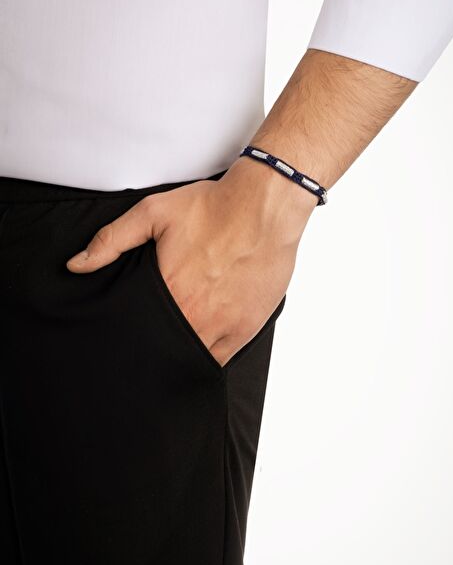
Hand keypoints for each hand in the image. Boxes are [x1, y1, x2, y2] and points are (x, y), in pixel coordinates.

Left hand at [66, 157, 315, 366]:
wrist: (264, 207)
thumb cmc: (214, 208)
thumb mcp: (153, 213)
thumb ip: (111, 240)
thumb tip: (76, 265)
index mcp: (169, 291)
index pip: (140, 331)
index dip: (132, 335)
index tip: (129, 335)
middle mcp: (194, 315)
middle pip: (165, 348)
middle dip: (155, 347)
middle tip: (151, 340)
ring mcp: (223, 325)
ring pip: (192, 357)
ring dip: (181, 353)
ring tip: (173, 344)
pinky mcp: (246, 327)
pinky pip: (221, 357)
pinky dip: (209, 355)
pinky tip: (200, 344)